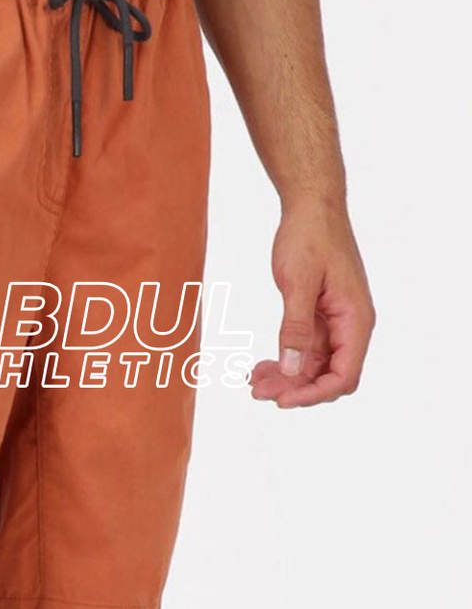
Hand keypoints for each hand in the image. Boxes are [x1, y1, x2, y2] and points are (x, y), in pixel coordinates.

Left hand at [250, 198, 374, 407]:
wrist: (311, 208)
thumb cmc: (309, 238)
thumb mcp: (298, 283)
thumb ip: (296, 328)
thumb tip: (294, 369)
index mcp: (355, 320)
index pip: (344, 375)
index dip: (314, 393)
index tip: (282, 399)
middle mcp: (350, 326)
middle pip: (328, 376)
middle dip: (296, 389)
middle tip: (257, 391)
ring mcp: (334, 323)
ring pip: (313, 367)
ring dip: (286, 378)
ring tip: (253, 383)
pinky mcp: (319, 317)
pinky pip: (304, 350)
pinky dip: (284, 361)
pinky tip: (260, 367)